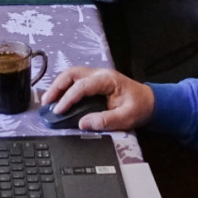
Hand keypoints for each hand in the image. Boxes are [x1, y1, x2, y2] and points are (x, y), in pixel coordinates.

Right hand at [40, 67, 154, 130]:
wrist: (150, 102)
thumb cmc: (140, 107)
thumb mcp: (126, 118)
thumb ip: (104, 120)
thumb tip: (83, 123)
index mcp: (107, 80)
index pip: (82, 86)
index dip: (68, 98)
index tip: (59, 110)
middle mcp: (100, 74)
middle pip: (72, 74)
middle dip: (56, 87)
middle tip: (46, 102)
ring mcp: (97, 76)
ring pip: (71, 75)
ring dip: (58, 86)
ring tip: (48, 100)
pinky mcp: (94, 82)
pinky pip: (75, 80)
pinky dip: (64, 87)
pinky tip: (58, 98)